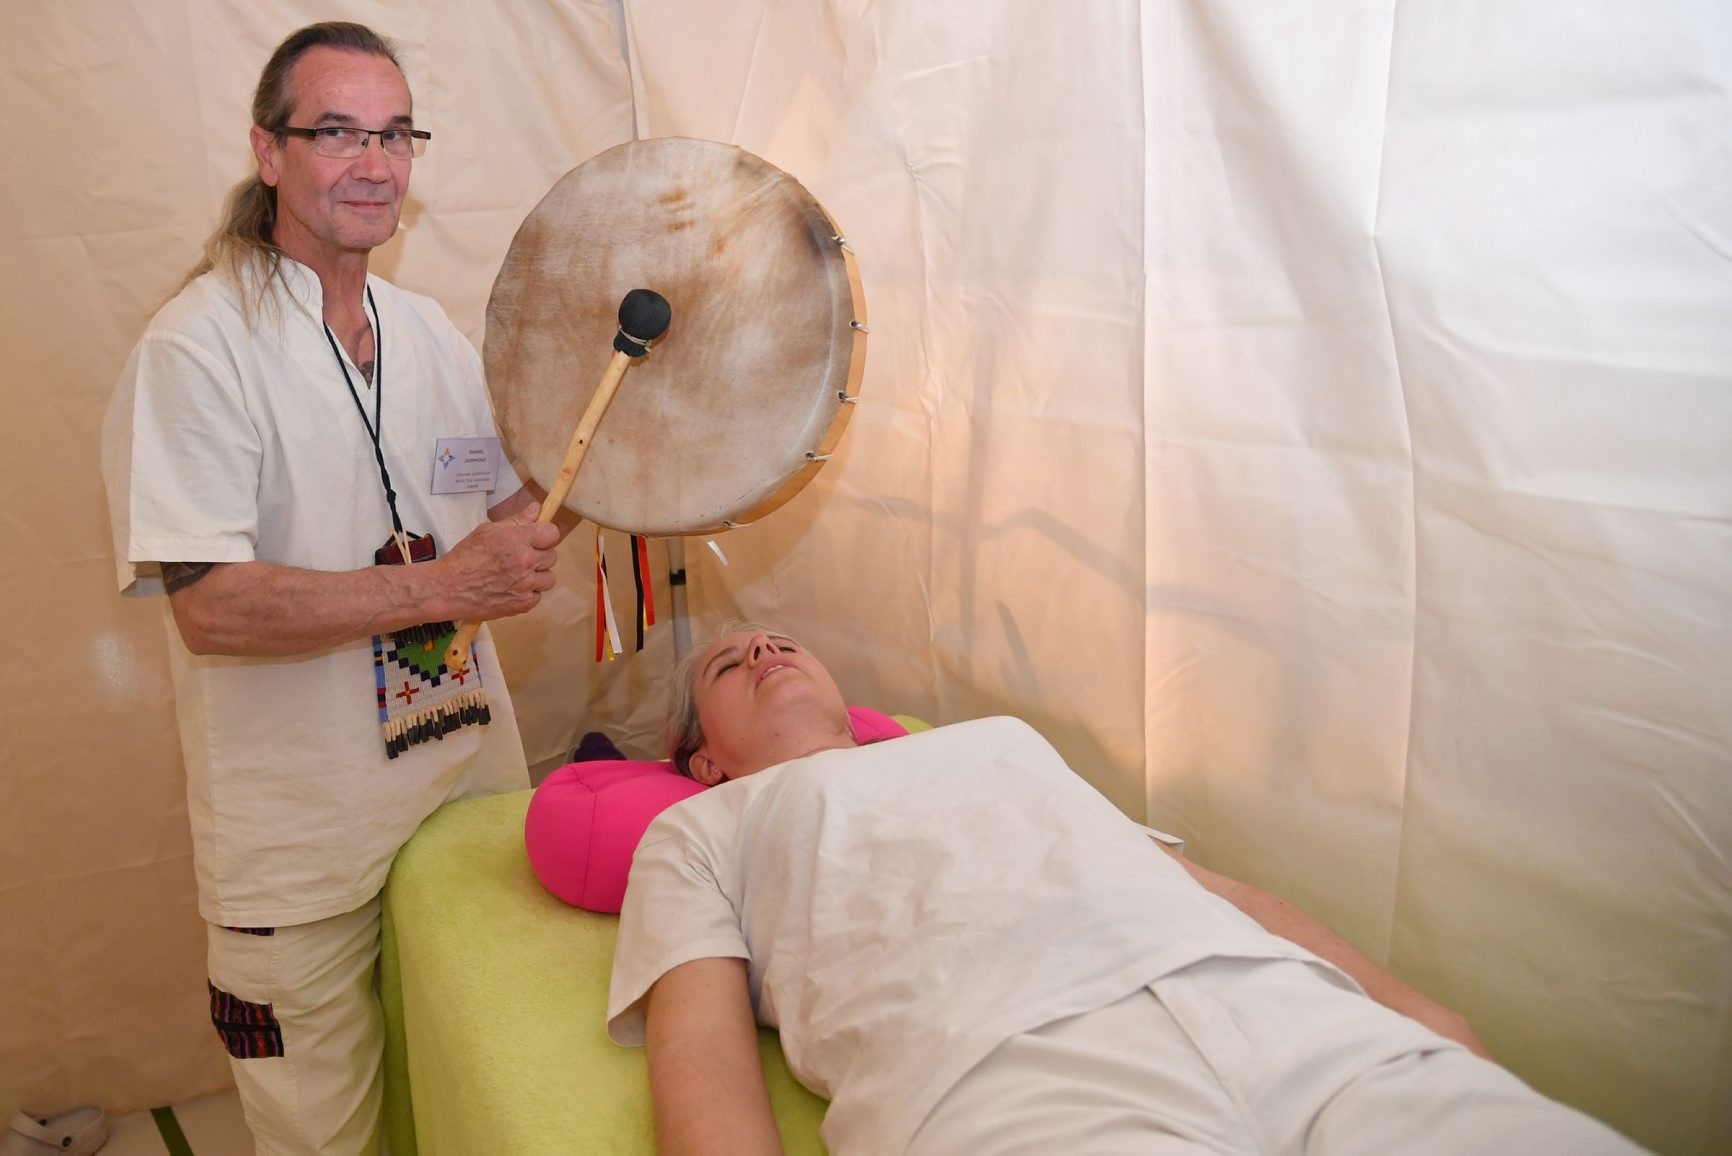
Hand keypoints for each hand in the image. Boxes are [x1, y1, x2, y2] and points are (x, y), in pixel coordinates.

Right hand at [433, 509, 559, 621]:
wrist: (448, 588)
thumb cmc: (465, 556)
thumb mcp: (488, 531)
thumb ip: (516, 521)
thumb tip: (537, 508)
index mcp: (518, 540)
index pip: (552, 533)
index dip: (545, 535)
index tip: (536, 539)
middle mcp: (526, 562)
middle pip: (551, 556)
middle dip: (539, 555)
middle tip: (519, 558)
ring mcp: (526, 585)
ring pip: (548, 578)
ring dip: (537, 576)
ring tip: (517, 575)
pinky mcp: (523, 604)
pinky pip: (538, 596)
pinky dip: (528, 593)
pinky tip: (512, 589)